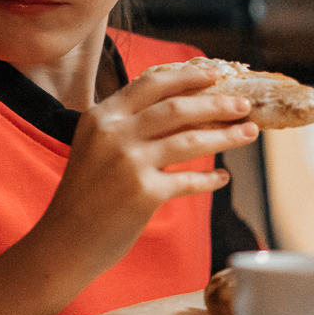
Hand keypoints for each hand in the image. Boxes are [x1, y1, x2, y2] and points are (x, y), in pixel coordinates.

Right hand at [39, 65, 258, 268]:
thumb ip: (129, 126)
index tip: (215, 74)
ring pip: (190, 139)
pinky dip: (210, 179)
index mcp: (101, 116)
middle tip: (243, 104)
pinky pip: (189, 180)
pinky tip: (223, 178)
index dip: (187, 76)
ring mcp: (128, 163)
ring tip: (249, 133)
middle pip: (177, 107)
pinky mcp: (143, 193)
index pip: (151, 83)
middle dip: (217, 102)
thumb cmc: (84, 194)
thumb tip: (185, 111)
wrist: (64, 240)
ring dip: (225, 135)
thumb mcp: (95, 147)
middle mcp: (114, 133)